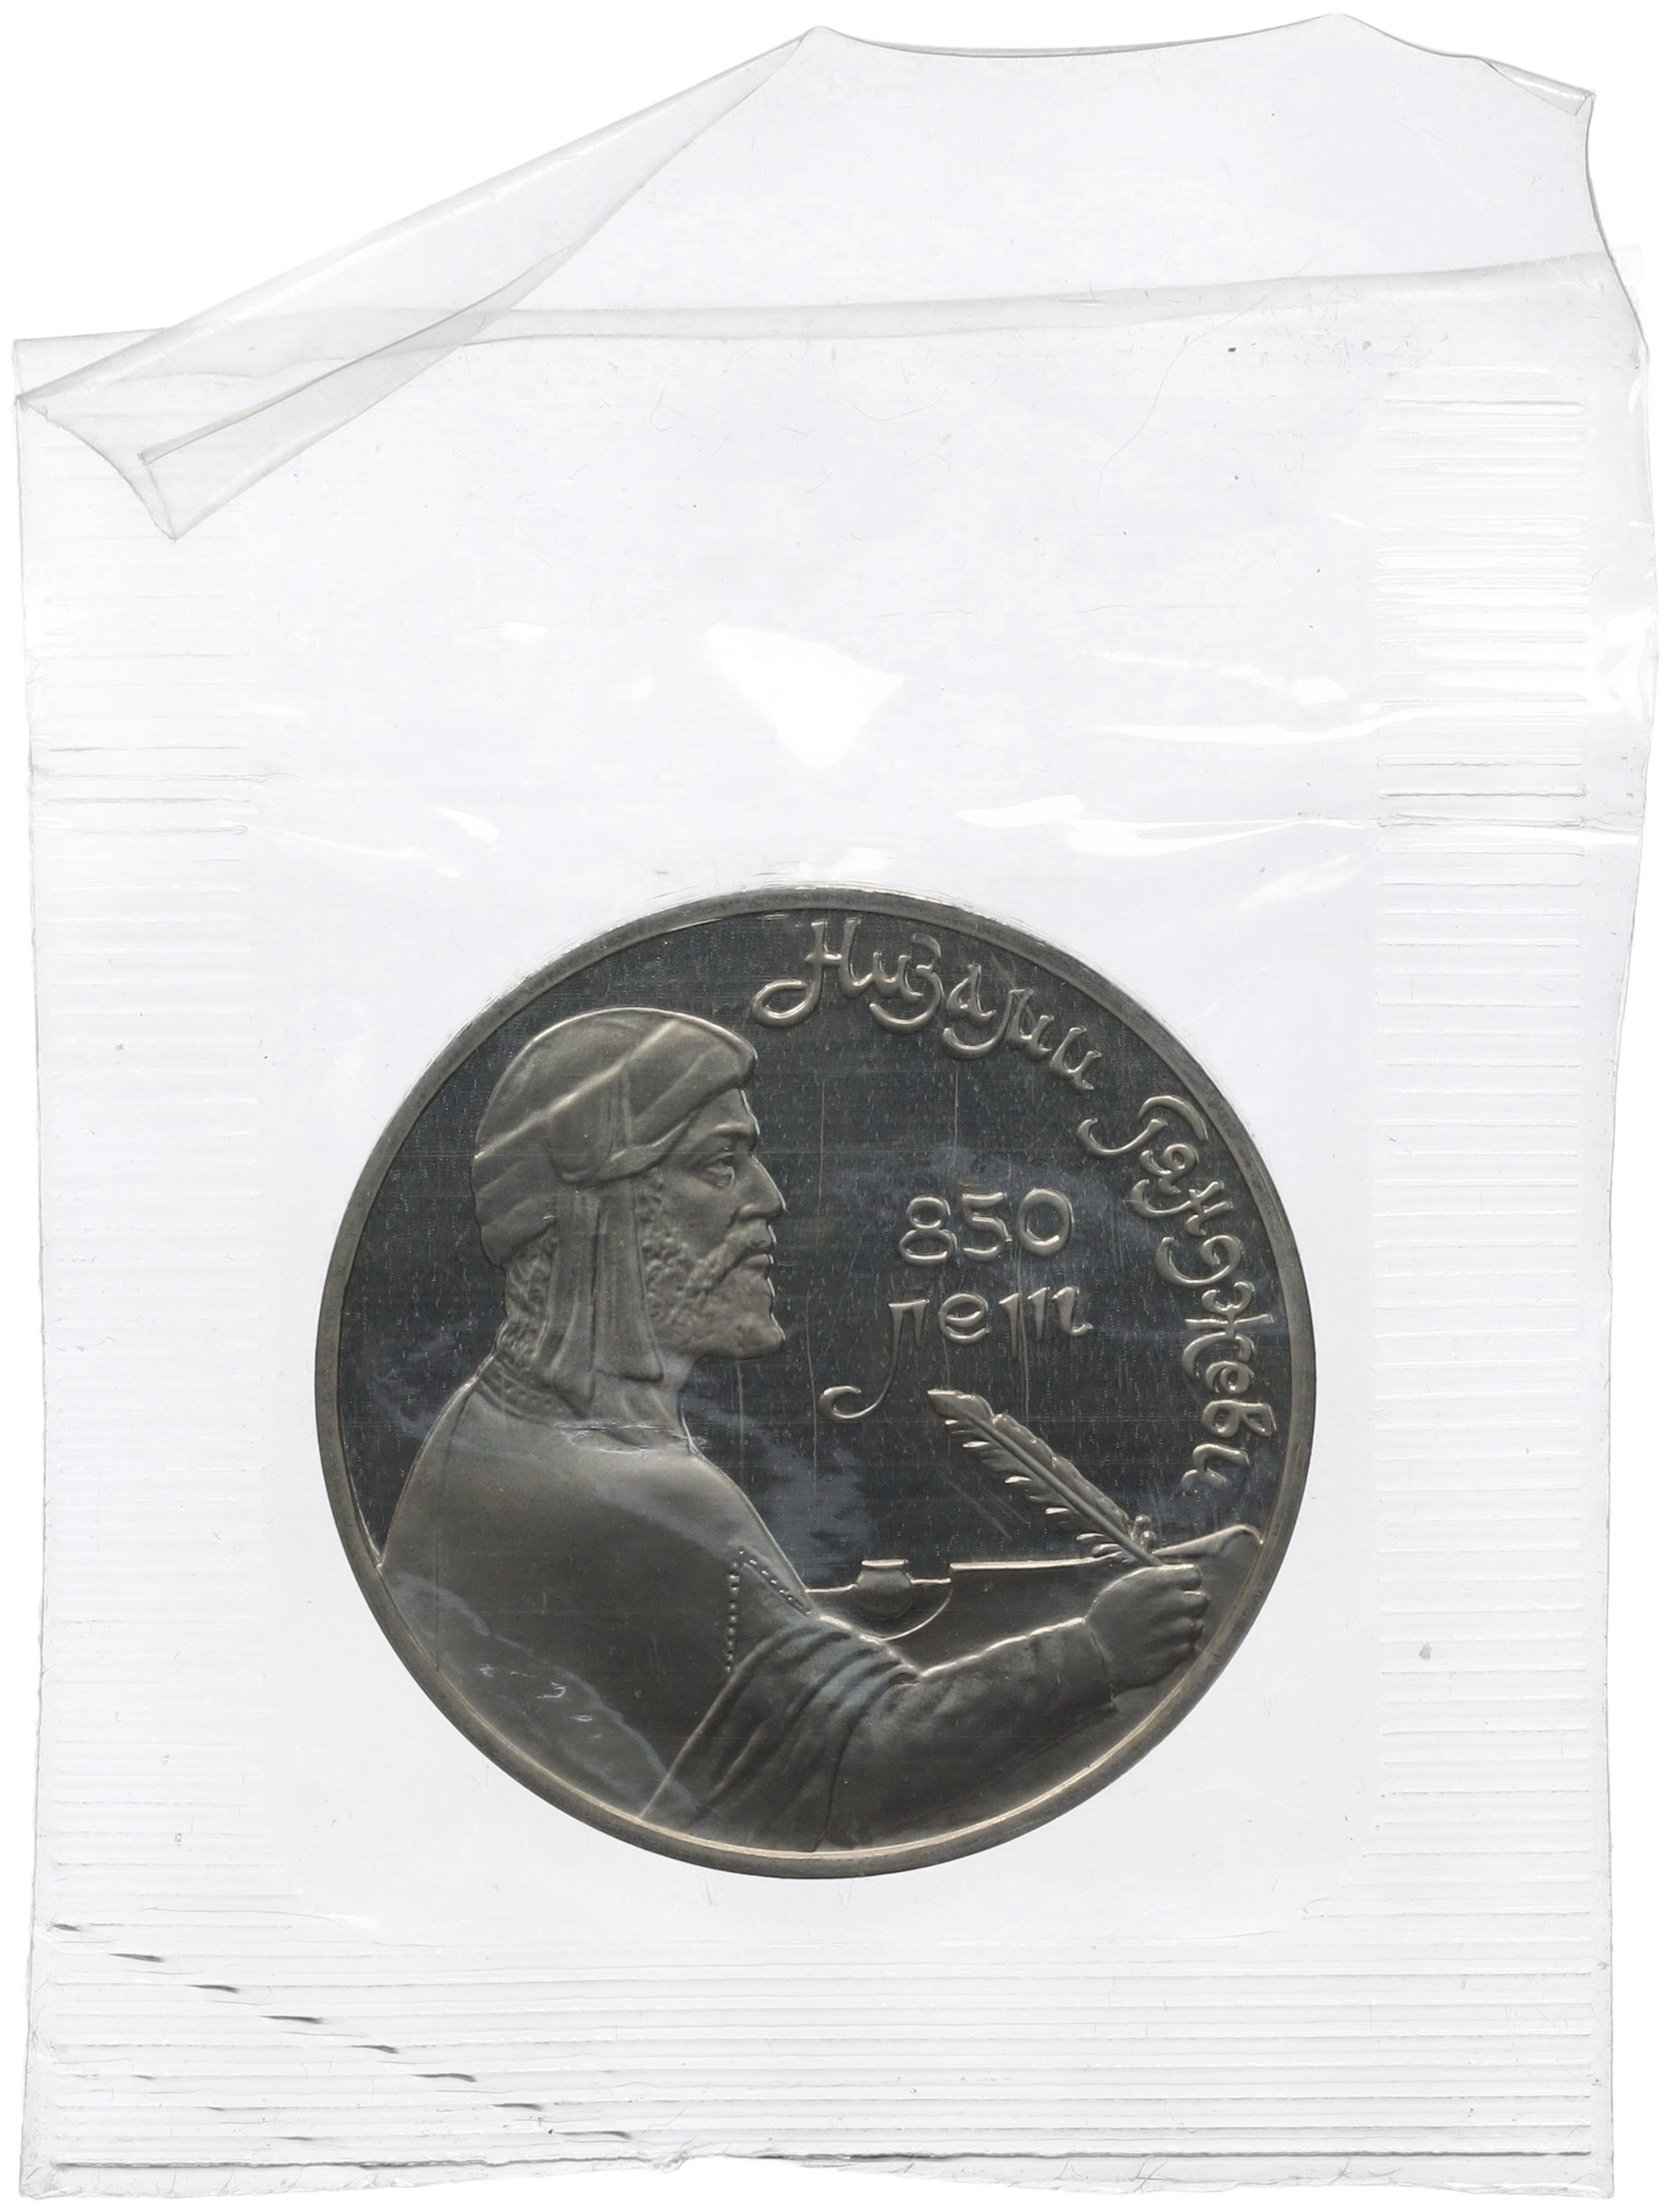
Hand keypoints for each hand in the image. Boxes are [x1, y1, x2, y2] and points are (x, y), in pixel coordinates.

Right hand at [1085, 1564, 1207, 1692]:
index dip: (1185, 1581)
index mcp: (1159, 1582)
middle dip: (1189, 1603)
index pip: (1194, 1575)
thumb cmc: (1107, 1616)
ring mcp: (1178, 1630)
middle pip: (1201, 1599)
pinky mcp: (1177, 1653)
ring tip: (1162, 1630)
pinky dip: (1179, 1646)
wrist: (1098, 1653)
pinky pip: (1189, 1646)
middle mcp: (1173, 1604)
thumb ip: (1154, 1578)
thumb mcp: (1125, 1585)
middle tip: (1172, 1610)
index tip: (1177, 1587)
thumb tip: (1171, 1574)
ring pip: (1197, 1624)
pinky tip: (1160, 1645)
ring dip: (1185, 1626)